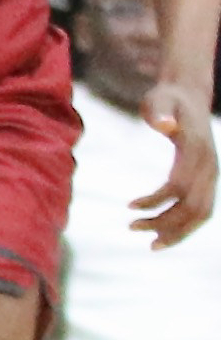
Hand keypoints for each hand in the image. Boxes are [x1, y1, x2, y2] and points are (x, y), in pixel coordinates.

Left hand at [131, 81, 214, 247]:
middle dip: (165, 223)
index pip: (179, 185)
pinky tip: (163, 233)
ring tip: (150, 243)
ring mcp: (213, 174)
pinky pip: (203, 209)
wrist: (190, 96)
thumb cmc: (168, 99)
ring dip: (177, 231)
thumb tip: (165, 125)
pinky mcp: (209, 179)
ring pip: (202, 213)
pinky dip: (186, 225)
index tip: (128, 206)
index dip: (155, 200)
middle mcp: (210, 166)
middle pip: (194, 207)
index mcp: (196, 150)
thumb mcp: (160, 100)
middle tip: (132, 228)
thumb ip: (160, 112)